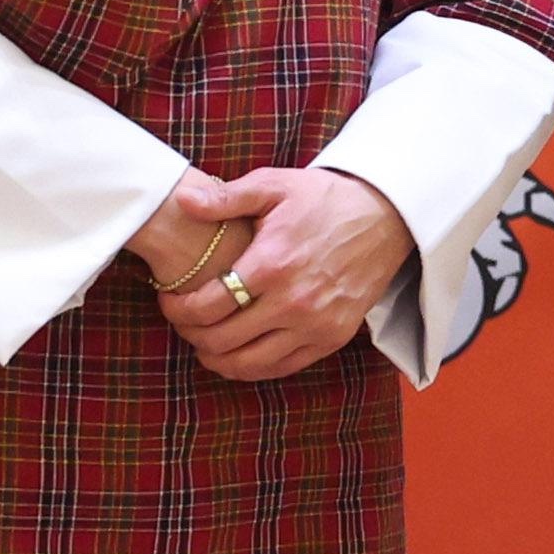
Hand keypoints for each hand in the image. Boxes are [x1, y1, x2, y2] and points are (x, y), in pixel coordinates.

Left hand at [149, 166, 413, 381]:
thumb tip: (182, 199)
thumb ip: (225, 197)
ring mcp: (316, 325)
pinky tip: (236, 355)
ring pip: (249, 363)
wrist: (385, 217)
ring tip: (203, 342)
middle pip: (222, 339)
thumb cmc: (325, 199)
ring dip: (216, 358)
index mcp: (273, 264)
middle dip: (191, 334)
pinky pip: (282, 368)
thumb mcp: (274, 185)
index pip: (207, 306)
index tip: (168, 301)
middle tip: (182, 321)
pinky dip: (252, 368)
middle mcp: (294, 302)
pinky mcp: (333, 338)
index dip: (177, 310)